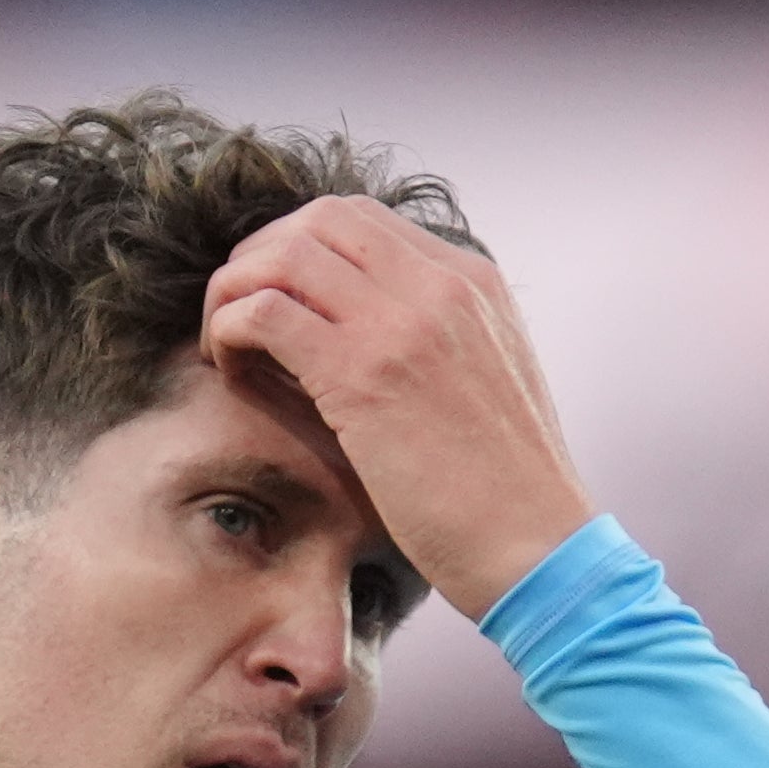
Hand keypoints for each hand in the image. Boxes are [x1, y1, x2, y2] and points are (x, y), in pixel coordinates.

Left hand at [202, 197, 595, 623]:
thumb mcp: (490, 381)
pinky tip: (232, 368)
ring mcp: (402, 324)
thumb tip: (362, 329)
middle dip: (263, 255)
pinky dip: (230, 329)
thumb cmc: (509, 491)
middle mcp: (439, 285)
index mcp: (473, 282)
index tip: (282, 297)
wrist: (541, 549)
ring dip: (235, 290)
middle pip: (318, 219)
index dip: (304, 248)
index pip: (364, 221)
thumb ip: (442, 338)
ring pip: (282, 254)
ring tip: (227, 342)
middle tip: (240, 311)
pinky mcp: (362, 373)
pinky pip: (264, 311)